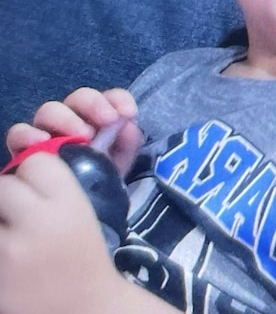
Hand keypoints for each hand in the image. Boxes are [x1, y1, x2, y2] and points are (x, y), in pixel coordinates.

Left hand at [0, 153, 128, 313]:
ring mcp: (10, 250)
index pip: (36, 161)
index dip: (35, 173)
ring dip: (1, 218)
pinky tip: (10, 254)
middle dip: (11, 197)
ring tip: (14, 235)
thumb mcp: (83, 214)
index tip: (41, 190)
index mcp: (71, 204)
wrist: (84, 307)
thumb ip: (55, 188)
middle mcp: (39, 223)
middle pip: (5, 184)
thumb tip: (22, 158)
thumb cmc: (84, 256)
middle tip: (22, 216)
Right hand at [6, 87, 142, 174]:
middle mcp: (74, 118)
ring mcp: (48, 130)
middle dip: (93, 104)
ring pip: (49, 110)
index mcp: (101, 117)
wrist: (79, 205)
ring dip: (65, 119)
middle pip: (79, 97)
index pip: (111, 97)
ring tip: (79, 136)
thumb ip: (127, 141)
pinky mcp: (25, 148)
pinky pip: (19, 133)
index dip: (119, 100)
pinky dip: (28, 134)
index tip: (128, 113)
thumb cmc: (100, 176)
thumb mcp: (120, 161)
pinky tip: (41, 142)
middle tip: (106, 121)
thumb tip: (127, 125)